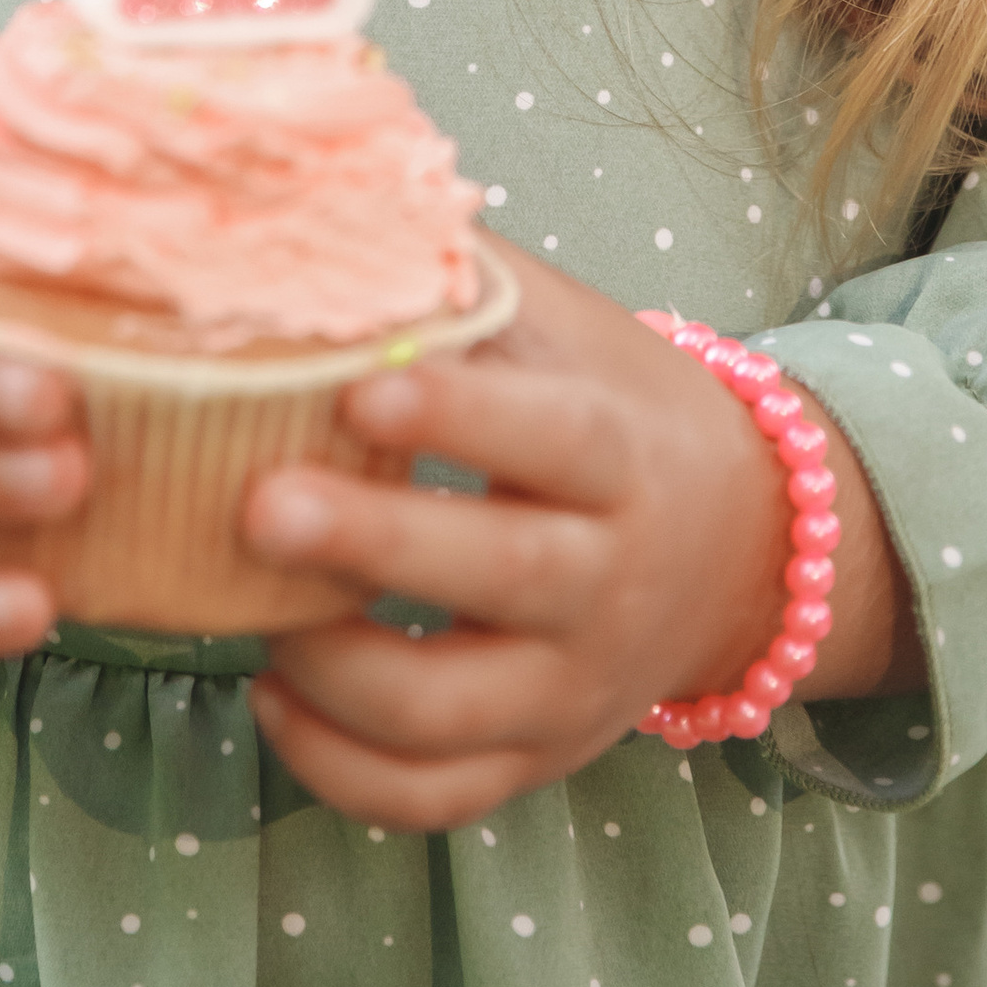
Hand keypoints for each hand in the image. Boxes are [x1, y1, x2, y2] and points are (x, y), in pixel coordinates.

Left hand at [241, 243, 920, 829]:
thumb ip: (460, 274)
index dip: (459, 417)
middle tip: (258, 506)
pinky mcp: (537, 760)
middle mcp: (612, 582)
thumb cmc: (612, 406)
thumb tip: (325, 188)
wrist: (739, 544)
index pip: (551, 438)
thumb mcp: (564, 325)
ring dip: (338, 675)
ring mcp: (576, 689)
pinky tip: (271, 695)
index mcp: (623, 458)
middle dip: (376, 546)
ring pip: (457, 715)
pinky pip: (435, 799)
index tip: (359, 384)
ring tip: (247, 611)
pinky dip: (342, 769)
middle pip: (504, 578)